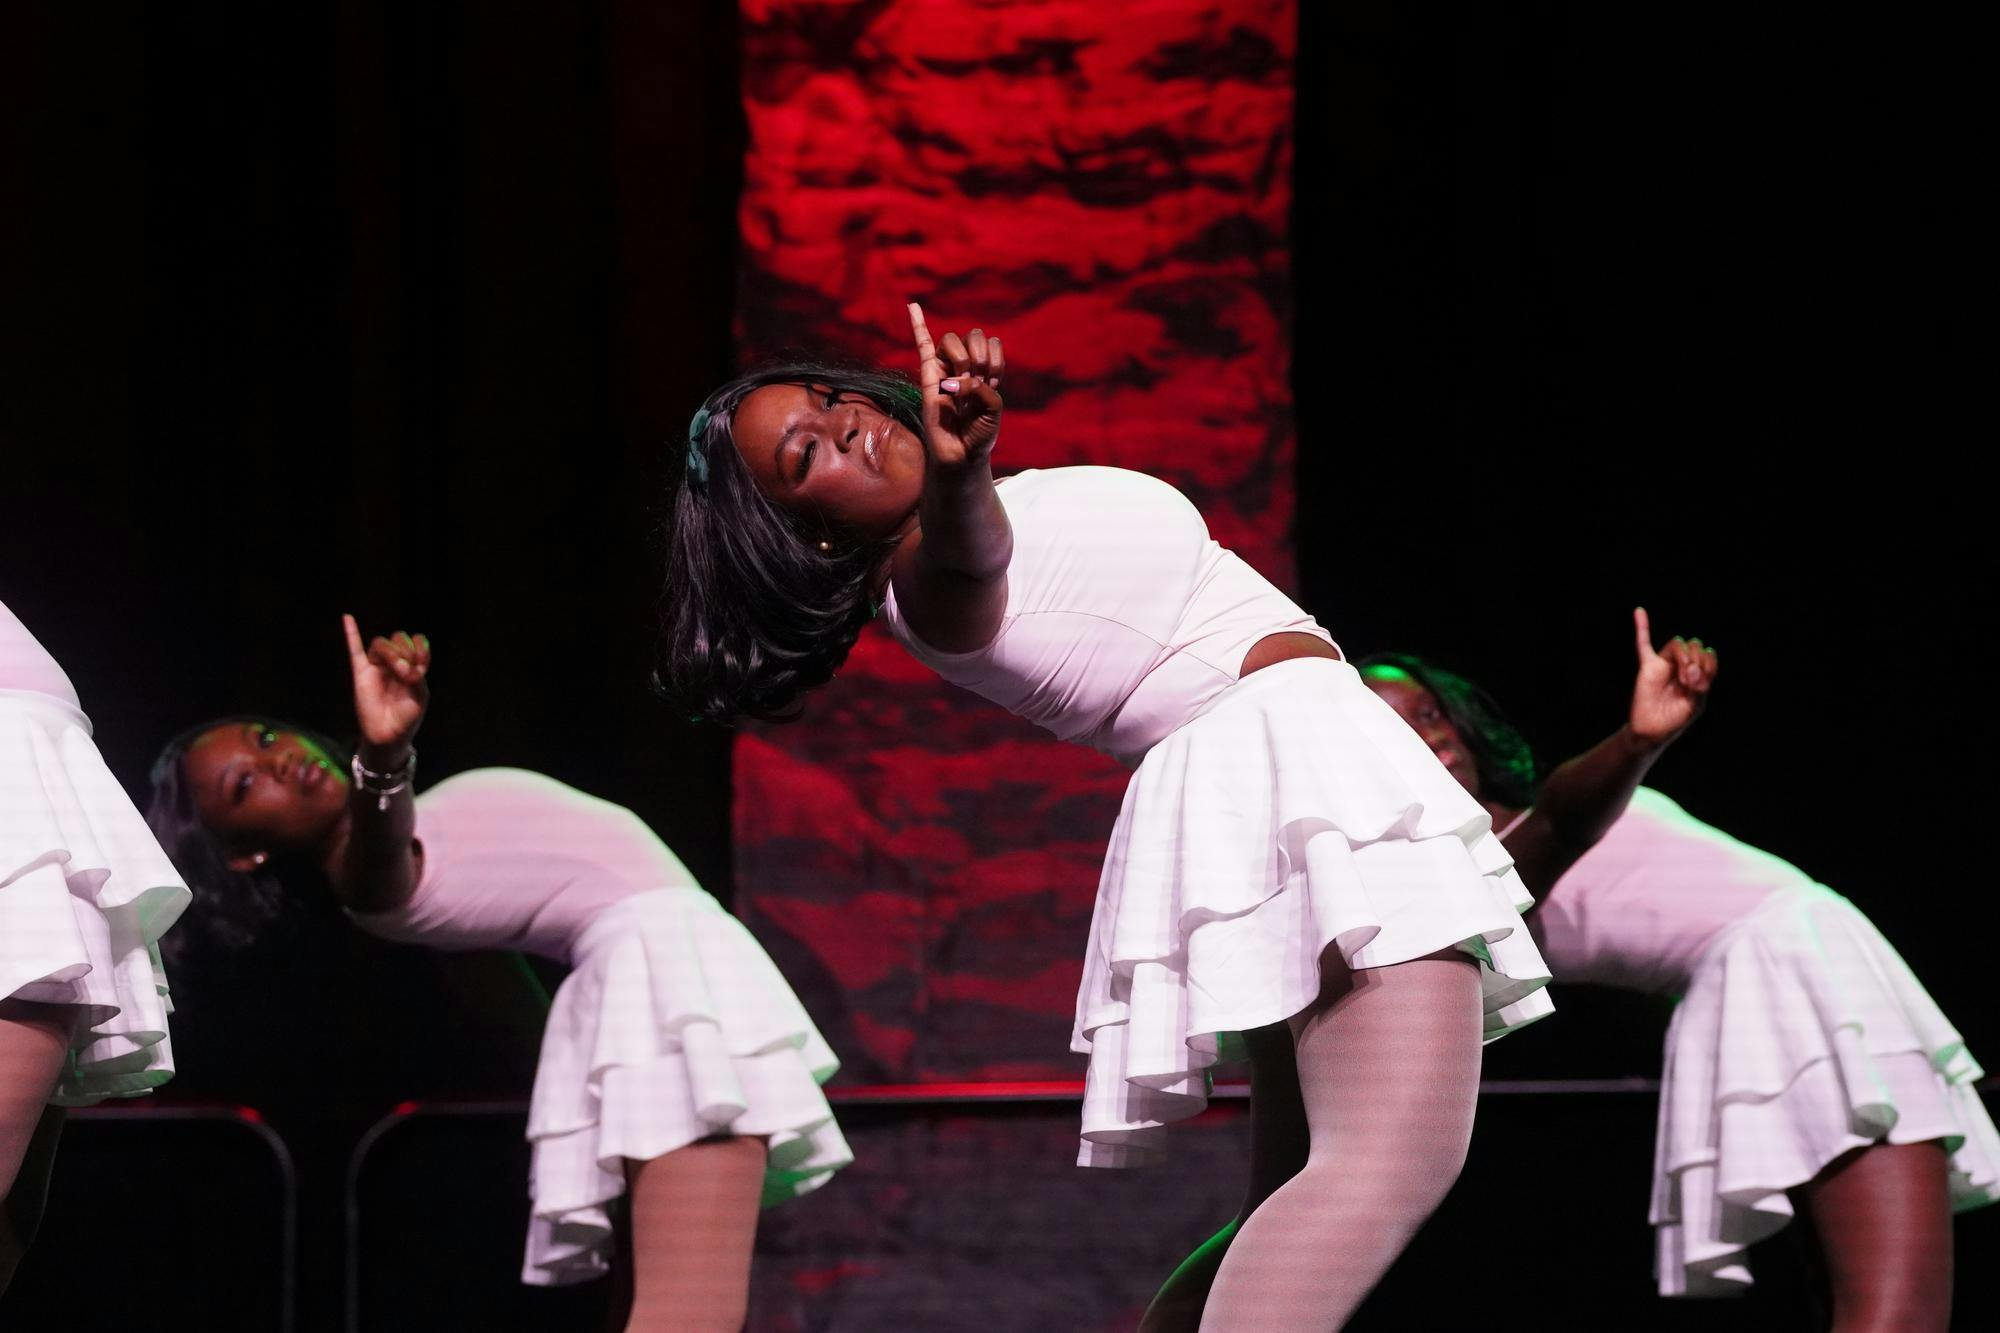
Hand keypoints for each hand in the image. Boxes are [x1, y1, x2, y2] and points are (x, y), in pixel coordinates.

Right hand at [343, 614, 430, 752]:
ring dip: (392, 653)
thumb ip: (416, 676)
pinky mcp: (361, 674)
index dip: (420, 647)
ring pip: (380, 643)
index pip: (416, 641)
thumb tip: (405, 663)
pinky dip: (351, 633)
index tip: (423, 665)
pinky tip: (347, 618)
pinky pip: (354, 650)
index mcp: (411, 665)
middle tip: (409, 674)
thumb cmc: (407, 717)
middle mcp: (394, 662)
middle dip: (405, 651)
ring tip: (399, 671)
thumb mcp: (420, 696)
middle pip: (397, 638)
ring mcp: (377, 667)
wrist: (389, 736)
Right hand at [908, 301, 1002, 469]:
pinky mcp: (928, 377)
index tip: (994, 383)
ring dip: (962, 359)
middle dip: (980, 357)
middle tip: (978, 382)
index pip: (992, 342)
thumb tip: (956, 380)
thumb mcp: (993, 409)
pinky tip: (913, 306)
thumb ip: (982, 390)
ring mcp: (945, 369)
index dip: (995, 358)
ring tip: (961, 386)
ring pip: (951, 340)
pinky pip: (921, 346)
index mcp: (984, 369)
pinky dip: (918, 324)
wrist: (962, 454)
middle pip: (972, 334)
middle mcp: (965, 365)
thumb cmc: (979, 432)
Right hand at [1629, 607, 1716, 746]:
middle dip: (1696, 660)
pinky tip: (1639, 612)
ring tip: (1682, 676)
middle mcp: (1682, 666)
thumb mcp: (1696, 705)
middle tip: (1690, 680)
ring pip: (1676, 644)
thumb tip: (1691, 668)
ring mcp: (1664, 665)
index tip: (1701, 682)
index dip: (1708, 664)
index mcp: (1697, 675)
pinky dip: (1641, 626)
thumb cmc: (1675, 720)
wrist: (1651, 731)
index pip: (1708, 657)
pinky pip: (1643, 643)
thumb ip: (1699, 685)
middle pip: (1694, 647)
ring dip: (1684, 657)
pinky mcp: (1648, 667)